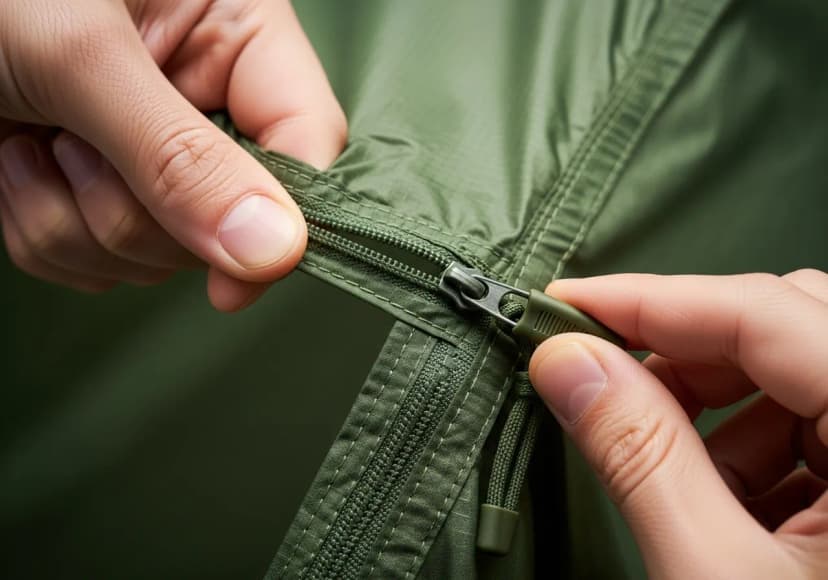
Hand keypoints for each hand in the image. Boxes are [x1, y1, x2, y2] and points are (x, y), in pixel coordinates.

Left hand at [0, 0, 345, 309]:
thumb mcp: (81, 54)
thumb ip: (180, 157)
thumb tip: (274, 251)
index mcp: (237, 35)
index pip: (308, 141)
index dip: (283, 217)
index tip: (232, 279)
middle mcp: (205, 99)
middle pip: (230, 216)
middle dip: (138, 208)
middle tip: (72, 143)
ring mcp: (152, 152)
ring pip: (157, 252)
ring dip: (79, 218)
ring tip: (33, 137)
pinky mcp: (100, 189)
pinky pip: (98, 262)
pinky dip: (44, 230)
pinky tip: (19, 162)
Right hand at [529, 269, 827, 578]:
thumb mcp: (713, 573)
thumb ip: (641, 457)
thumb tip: (566, 360)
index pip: (765, 312)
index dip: (650, 300)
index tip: (564, 306)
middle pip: (783, 324)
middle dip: (681, 351)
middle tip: (599, 381)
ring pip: (796, 369)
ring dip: (715, 409)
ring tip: (665, 475)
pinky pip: (818, 419)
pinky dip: (752, 447)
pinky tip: (726, 504)